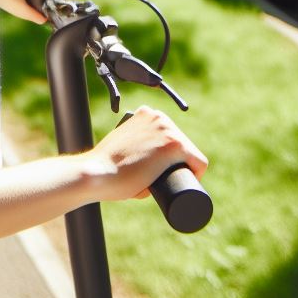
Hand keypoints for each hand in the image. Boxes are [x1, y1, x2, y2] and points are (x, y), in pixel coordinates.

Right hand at [85, 105, 207, 201]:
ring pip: (190, 152)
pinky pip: (199, 161)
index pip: (169, 135)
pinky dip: (199, 173)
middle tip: (166, 182)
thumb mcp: (122, 146)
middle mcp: (158, 116)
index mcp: (146, 114)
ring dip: (187, 167)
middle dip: (178, 163)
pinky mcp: (174, 145)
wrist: (98, 172)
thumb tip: (145, 164)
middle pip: (181, 143)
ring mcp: (168, 129)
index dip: (170, 156)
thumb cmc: (106, 166)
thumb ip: (135, 149)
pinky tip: (194, 182)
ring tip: (174, 184)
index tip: (163, 172)